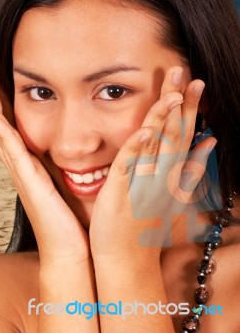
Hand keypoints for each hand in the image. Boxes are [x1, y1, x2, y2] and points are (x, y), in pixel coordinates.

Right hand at [0, 70, 89, 264]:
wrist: (70, 250)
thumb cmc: (70, 221)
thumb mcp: (67, 186)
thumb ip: (67, 168)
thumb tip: (78, 153)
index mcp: (32, 167)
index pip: (14, 131)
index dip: (3, 107)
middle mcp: (23, 169)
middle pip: (1, 129)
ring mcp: (24, 176)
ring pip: (2, 137)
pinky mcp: (31, 184)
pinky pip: (14, 154)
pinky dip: (2, 135)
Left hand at [89, 67, 216, 266]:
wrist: (128, 259)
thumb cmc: (146, 225)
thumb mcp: (174, 194)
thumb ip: (191, 168)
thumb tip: (209, 142)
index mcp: (171, 176)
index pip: (183, 136)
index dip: (191, 109)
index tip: (196, 83)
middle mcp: (162, 177)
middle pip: (175, 135)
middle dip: (182, 104)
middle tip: (188, 73)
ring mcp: (144, 185)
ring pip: (157, 147)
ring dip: (165, 118)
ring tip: (174, 91)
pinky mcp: (123, 194)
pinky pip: (131, 167)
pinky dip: (139, 148)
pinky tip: (145, 129)